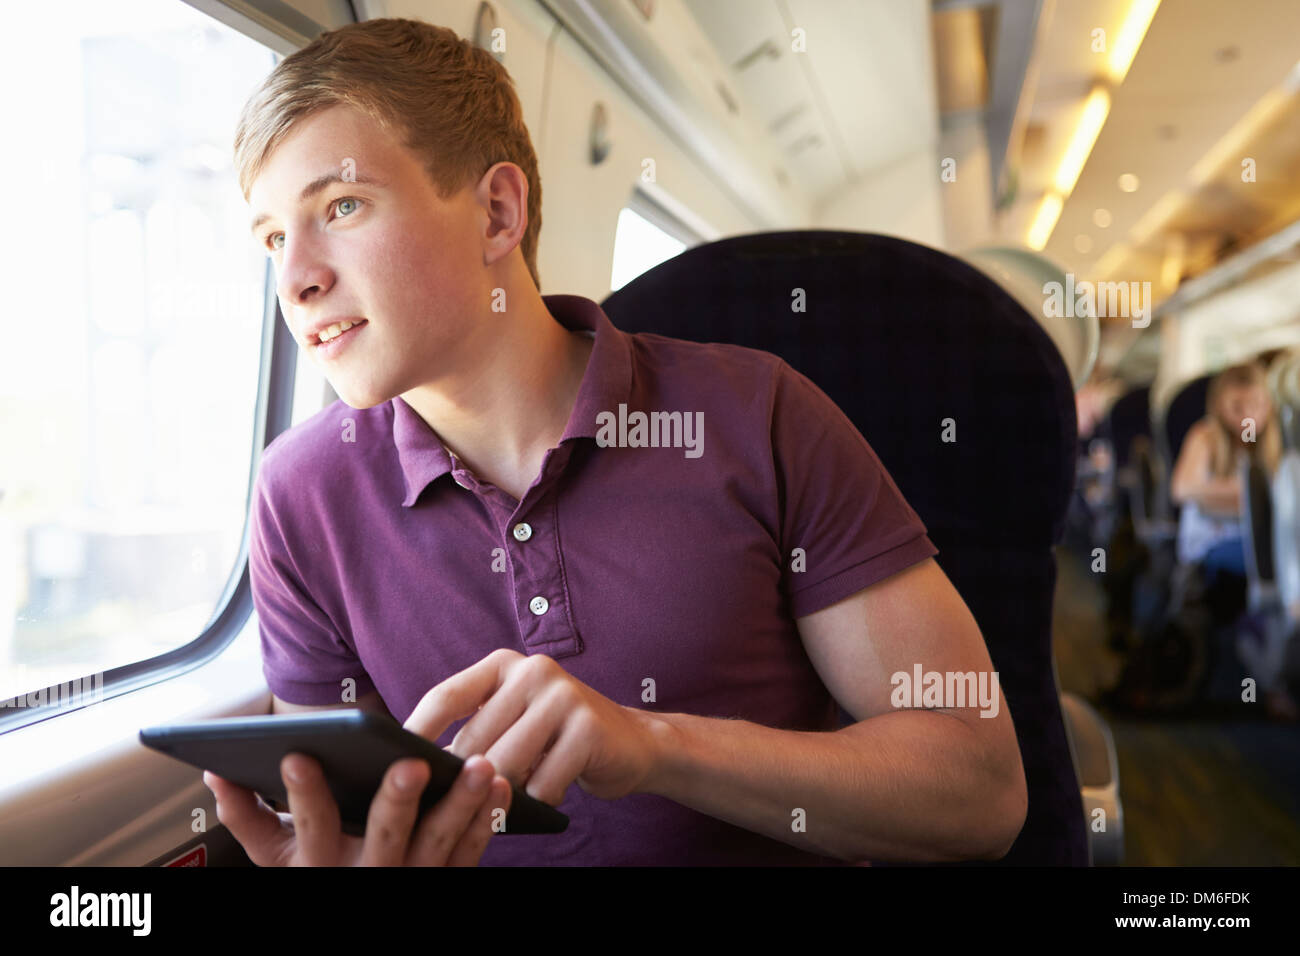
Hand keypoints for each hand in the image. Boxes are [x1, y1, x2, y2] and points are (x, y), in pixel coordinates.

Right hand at [204, 752, 511, 865]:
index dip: (303, 792)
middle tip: (411, 764)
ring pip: (439, 842)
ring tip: (478, 764)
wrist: (363, 920)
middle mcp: (366, 876)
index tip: (297, 753)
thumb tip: (215, 774)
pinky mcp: (445, 882)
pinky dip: (486, 819)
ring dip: (460, 803)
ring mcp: (411, 881)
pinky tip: (499, 785)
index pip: (312, 825)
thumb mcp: (278, 859)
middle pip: (385, 837)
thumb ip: (247, 818)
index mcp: (320, 865)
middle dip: (396, 800)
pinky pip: (470, 852)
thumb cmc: (317, 873)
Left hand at [405, 649, 664, 803]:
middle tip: (454, 805)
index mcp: (505, 665)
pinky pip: (543, 783)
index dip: (415, 732)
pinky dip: (538, 801)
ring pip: (506, 765)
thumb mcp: (515, 719)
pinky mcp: (588, 728)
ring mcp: (563, 696)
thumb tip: (418, 765)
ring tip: (503, 803)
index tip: (387, 763)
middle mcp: (533, 671)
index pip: (446, 696)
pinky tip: (547, 794)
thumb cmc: (558, 737)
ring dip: (501, 794)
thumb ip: (477, 729)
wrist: (633, 742)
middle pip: (474, 740)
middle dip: (463, 780)